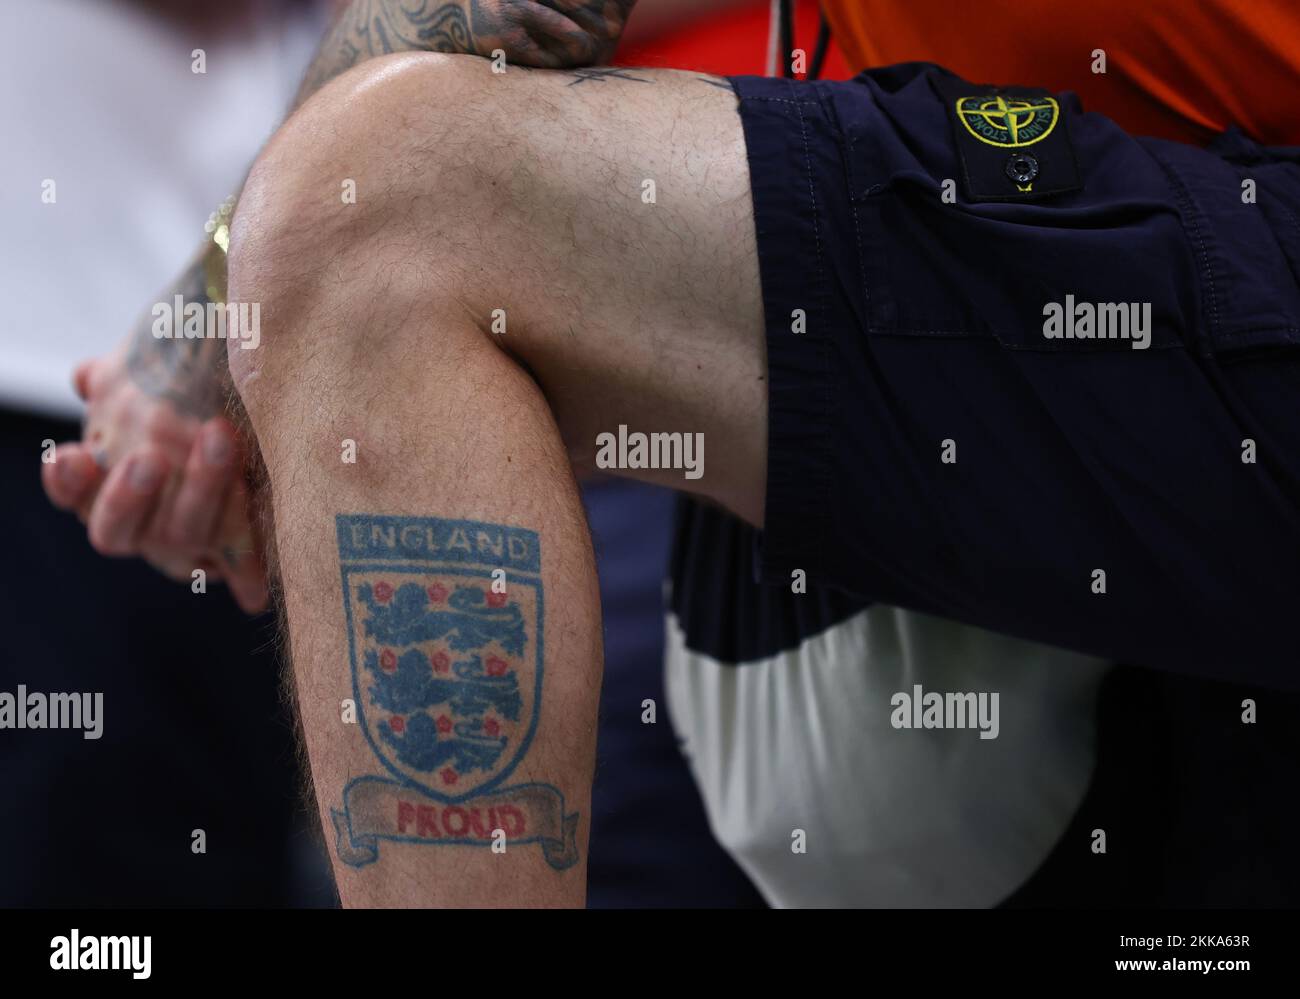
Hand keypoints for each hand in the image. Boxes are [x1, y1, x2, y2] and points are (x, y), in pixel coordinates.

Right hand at [41, 270, 268, 612]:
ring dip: (201, 489)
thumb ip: (120, 379)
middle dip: (126, 498)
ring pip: (182, 535)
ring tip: (219, 437)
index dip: (67, 480)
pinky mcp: (241, 553)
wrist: (274, 427)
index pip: (72, 492)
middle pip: (114, 531)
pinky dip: (242, 537)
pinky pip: (238, 558)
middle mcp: (141, 527)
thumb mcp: (160, 379)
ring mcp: (189, 547)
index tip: (73, 454)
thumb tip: (85, 379)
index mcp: (106, 487)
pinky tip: (249, 496)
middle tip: (150, 459)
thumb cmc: (202, 399)